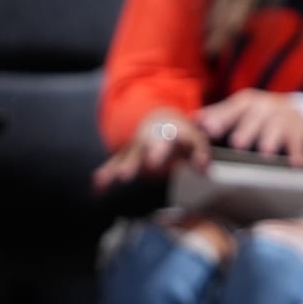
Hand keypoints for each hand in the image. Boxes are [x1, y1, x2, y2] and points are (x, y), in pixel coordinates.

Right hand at [93, 106, 210, 190]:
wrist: (158, 119)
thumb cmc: (180, 134)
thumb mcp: (195, 140)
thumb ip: (200, 153)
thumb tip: (204, 168)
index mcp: (176, 130)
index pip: (187, 139)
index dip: (190, 152)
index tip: (189, 165)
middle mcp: (154, 135)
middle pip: (153, 143)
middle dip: (152, 153)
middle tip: (150, 165)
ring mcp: (138, 144)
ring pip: (131, 154)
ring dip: (127, 165)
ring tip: (122, 176)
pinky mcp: (126, 153)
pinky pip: (116, 162)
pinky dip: (107, 172)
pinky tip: (99, 184)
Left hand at [196, 89, 302, 162]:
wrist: (297, 111)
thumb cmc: (259, 114)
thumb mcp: (240, 109)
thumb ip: (218, 114)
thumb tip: (193, 119)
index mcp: (247, 102)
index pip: (233, 109)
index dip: (221, 118)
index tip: (210, 129)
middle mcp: (265, 107)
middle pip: (255, 118)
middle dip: (246, 130)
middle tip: (237, 144)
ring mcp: (283, 118)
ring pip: (277, 127)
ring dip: (271, 140)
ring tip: (265, 153)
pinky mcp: (298, 131)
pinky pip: (297, 142)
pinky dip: (297, 153)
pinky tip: (294, 163)